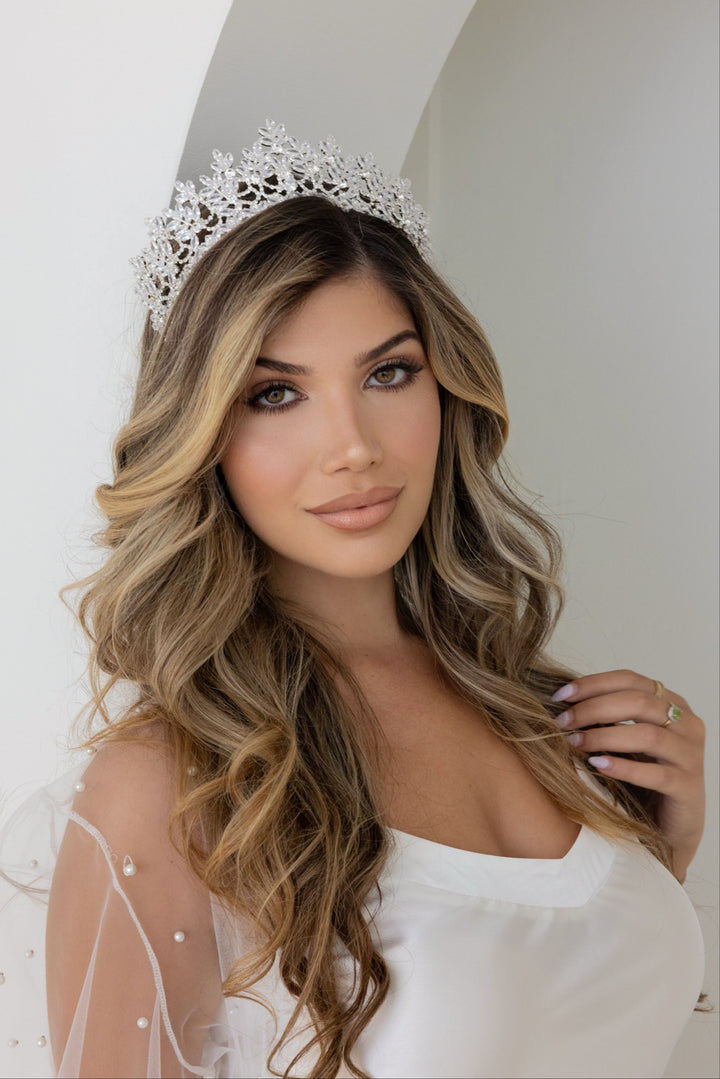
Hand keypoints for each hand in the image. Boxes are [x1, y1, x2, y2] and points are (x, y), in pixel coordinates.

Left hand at [552, 669, 705, 880]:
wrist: (671, 824)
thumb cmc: (643, 775)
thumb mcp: (627, 739)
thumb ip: (608, 717)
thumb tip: (563, 701)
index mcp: (673, 703)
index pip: (631, 679)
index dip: (593, 683)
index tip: (560, 695)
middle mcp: (687, 724)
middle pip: (639, 702)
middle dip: (594, 708)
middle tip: (563, 721)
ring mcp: (690, 755)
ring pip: (648, 735)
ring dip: (605, 737)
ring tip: (575, 742)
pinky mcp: (688, 787)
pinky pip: (655, 774)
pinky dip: (623, 767)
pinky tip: (597, 765)